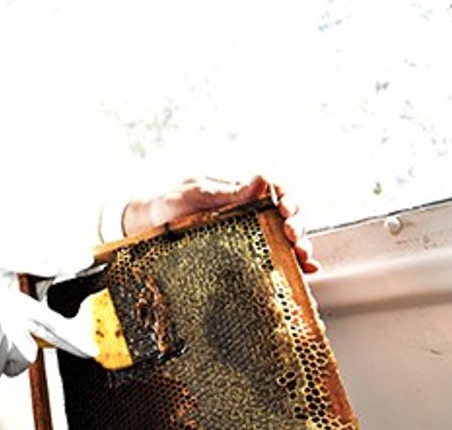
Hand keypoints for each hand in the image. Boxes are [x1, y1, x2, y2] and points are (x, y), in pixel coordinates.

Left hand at [121, 175, 318, 272]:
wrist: (145, 227)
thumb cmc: (169, 204)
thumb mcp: (195, 193)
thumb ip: (226, 191)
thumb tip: (261, 181)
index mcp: (240, 193)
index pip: (276, 191)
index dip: (288, 198)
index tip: (285, 209)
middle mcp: (250, 213)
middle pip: (288, 216)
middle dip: (297, 224)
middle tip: (291, 234)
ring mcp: (249, 235)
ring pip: (286, 239)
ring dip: (300, 246)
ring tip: (302, 256)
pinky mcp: (243, 256)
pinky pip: (273, 259)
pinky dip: (293, 264)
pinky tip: (305, 269)